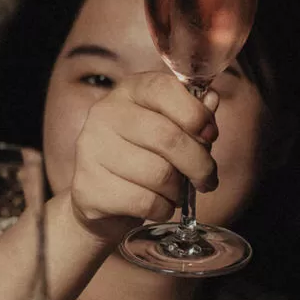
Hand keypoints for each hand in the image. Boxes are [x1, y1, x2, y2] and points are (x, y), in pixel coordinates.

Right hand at [68, 72, 220, 241]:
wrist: (101, 195)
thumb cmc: (143, 155)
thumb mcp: (170, 127)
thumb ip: (191, 115)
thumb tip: (212, 100)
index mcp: (128, 92)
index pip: (164, 90)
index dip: (196, 114)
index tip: (210, 136)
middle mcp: (105, 114)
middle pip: (167, 137)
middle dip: (199, 164)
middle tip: (206, 178)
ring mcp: (91, 149)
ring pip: (159, 174)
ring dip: (178, 190)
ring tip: (175, 192)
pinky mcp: (88, 186)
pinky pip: (144, 202)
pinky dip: (162, 208)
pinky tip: (158, 205)